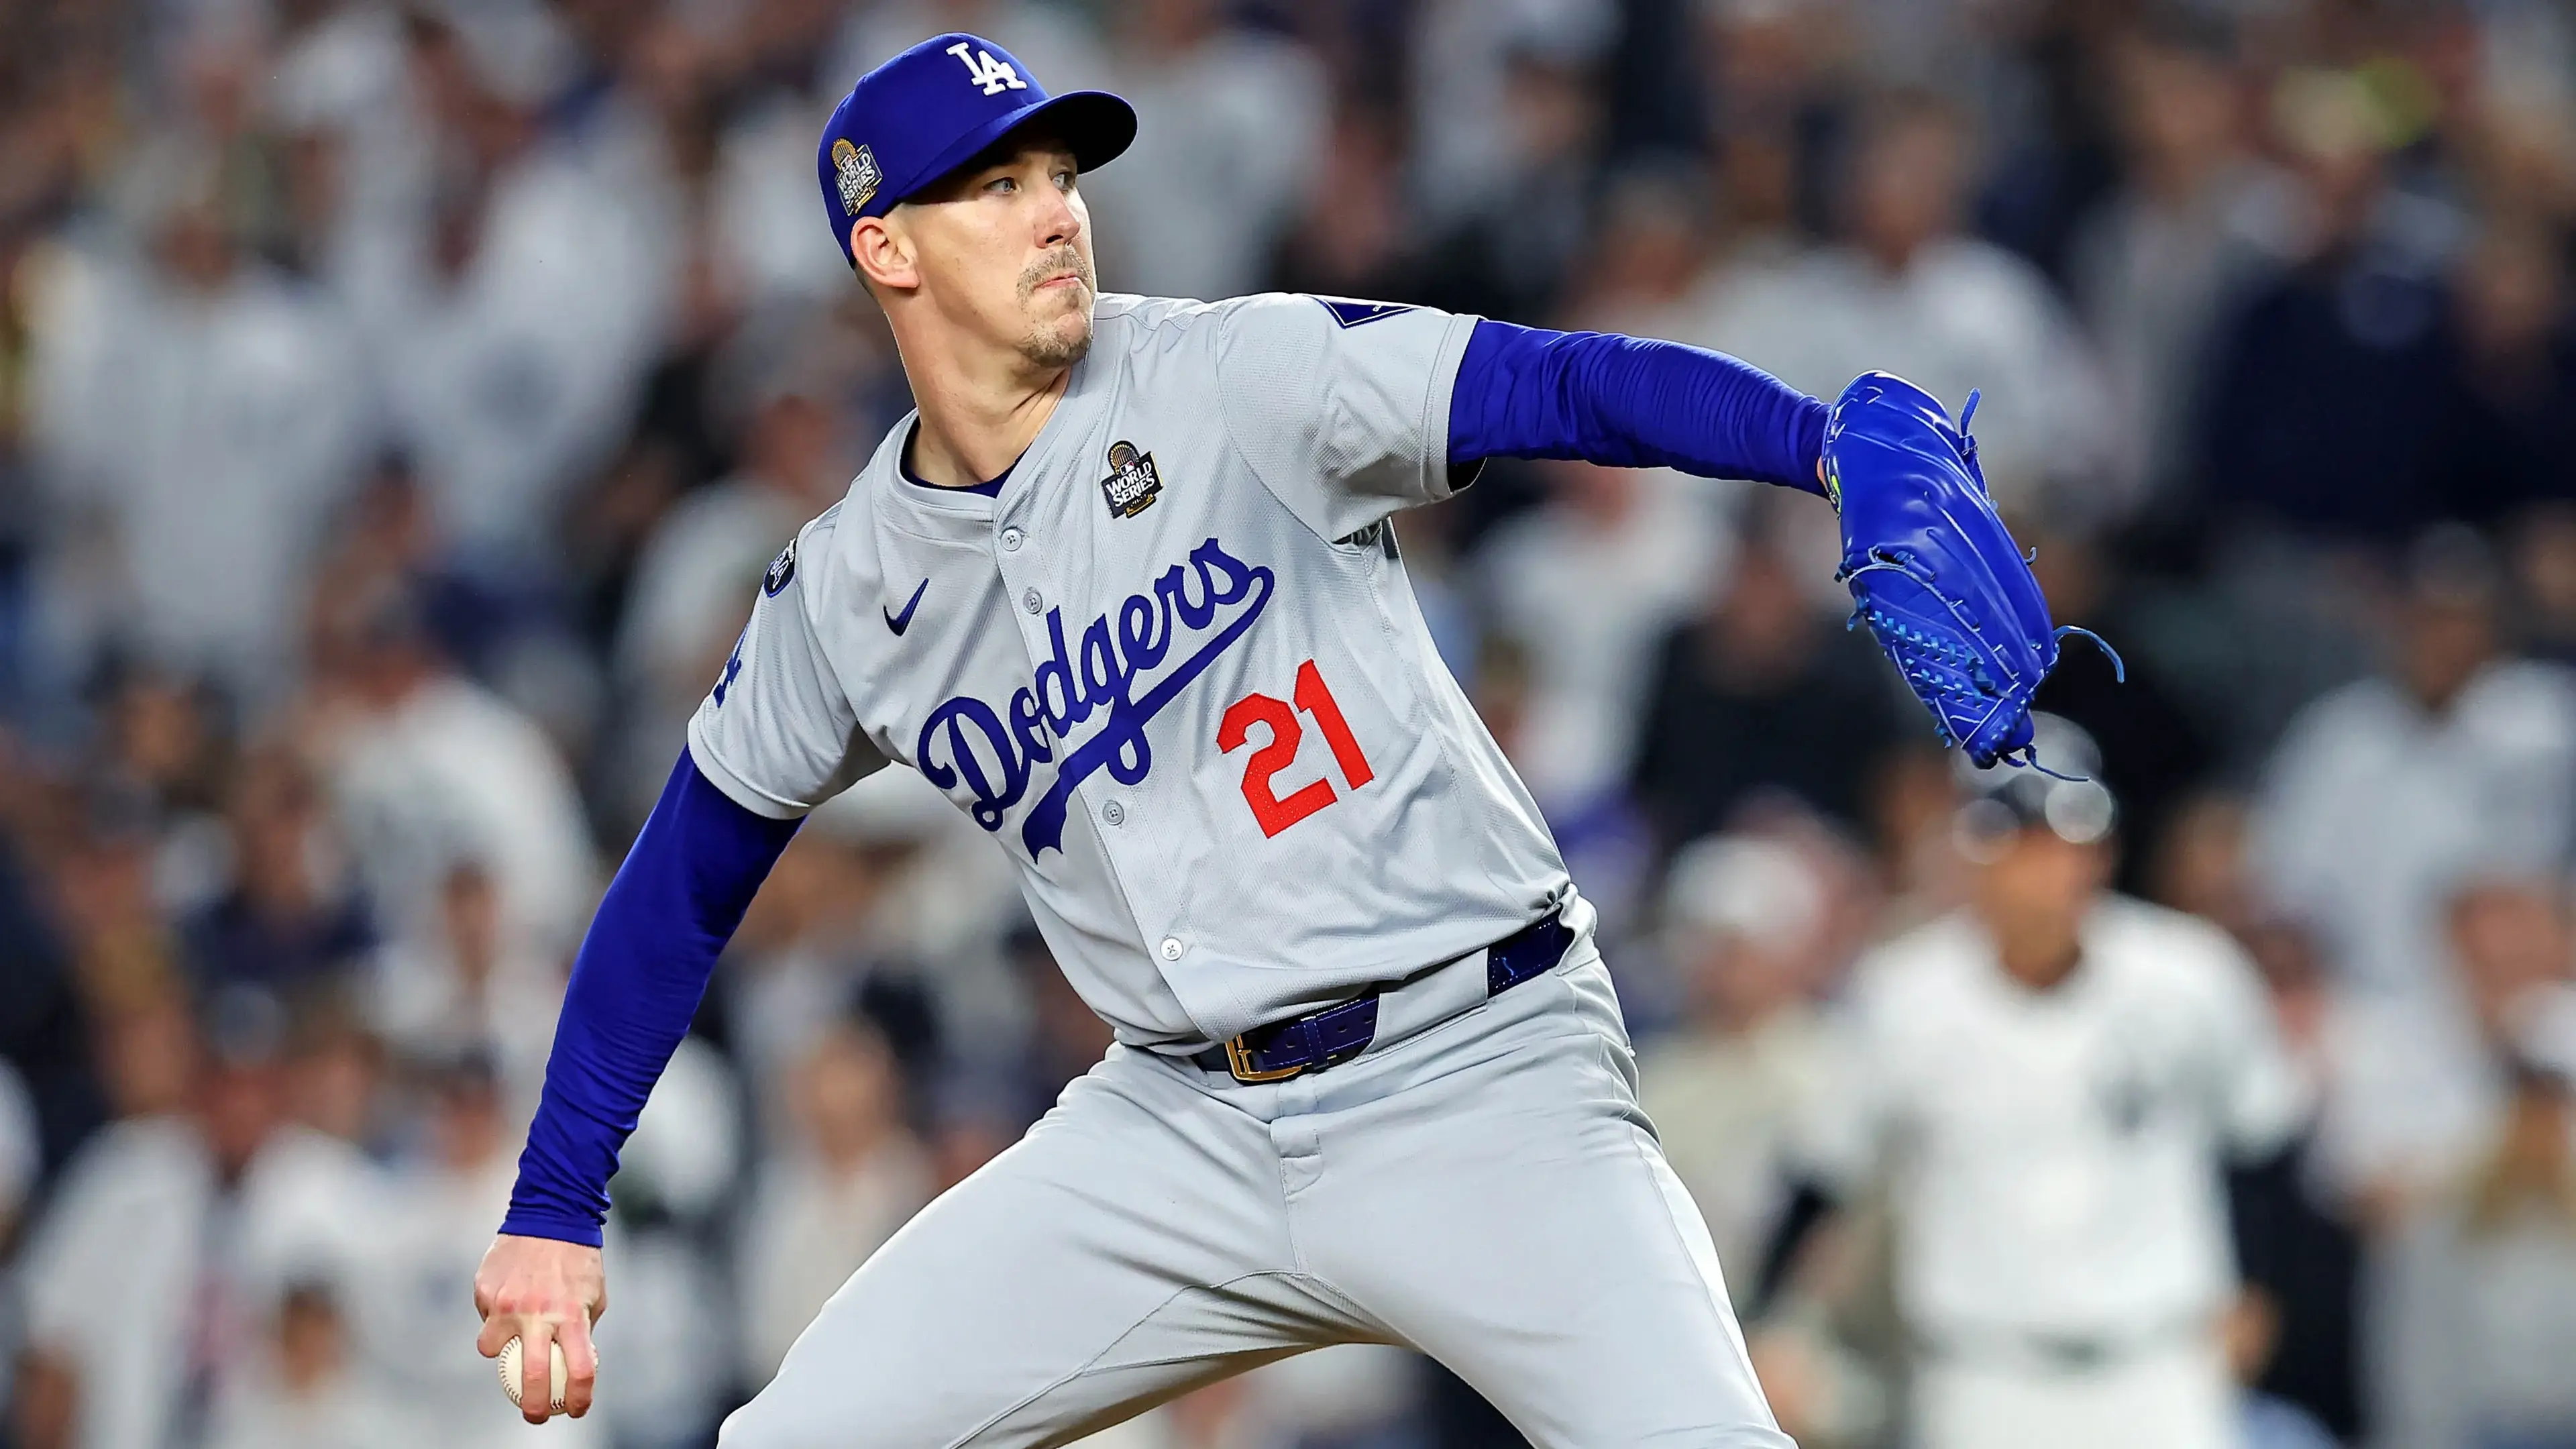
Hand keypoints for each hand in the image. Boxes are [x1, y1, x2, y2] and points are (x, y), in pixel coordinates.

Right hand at [474, 1233, 606, 1421]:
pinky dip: (495, 1315)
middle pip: (531, 1376)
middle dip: (534, 1406)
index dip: (580, 1398)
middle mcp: (538, 1313)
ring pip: (491, 1349)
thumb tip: (573, 1366)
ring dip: (501, 1348)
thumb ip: (581, 1330)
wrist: (549, 1215)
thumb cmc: (577, 1261)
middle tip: (536, 1415)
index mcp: (572, 1315)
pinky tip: (509, 1295)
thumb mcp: (592, 1296)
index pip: (580, 1369)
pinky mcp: (484, 1292)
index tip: (577, 1409)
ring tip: (513, 1331)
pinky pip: (485, 1318)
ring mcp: (506, 1304)